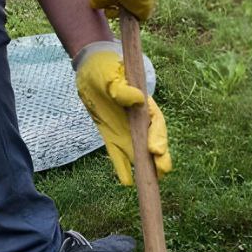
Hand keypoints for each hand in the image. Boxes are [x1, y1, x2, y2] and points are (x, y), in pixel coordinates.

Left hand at [74, 44, 171, 184]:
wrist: (90, 70)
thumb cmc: (104, 69)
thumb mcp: (109, 75)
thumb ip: (122, 88)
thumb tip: (138, 99)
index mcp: (143, 105)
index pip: (155, 123)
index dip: (158, 137)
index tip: (155, 149)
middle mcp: (139, 121)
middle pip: (153, 142)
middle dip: (159, 157)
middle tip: (161, 171)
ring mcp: (126, 130)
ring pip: (140, 152)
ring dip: (146, 167)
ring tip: (150, 182)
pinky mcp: (112, 136)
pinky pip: (118, 155)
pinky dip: (123, 168)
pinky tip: (127, 182)